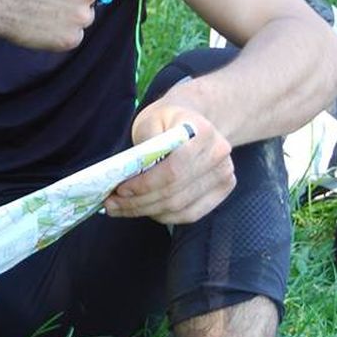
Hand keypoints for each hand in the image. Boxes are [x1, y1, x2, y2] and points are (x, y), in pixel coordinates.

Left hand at [104, 103, 235, 224]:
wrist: (195, 121)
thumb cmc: (168, 120)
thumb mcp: (151, 120)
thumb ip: (145, 144)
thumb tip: (133, 174)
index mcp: (203, 133)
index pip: (173, 170)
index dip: (145, 185)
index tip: (120, 190)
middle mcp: (220, 156)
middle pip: (175, 193)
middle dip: (139, 202)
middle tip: (111, 204)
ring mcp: (225, 175)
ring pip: (180, 207)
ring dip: (147, 212)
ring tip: (121, 208)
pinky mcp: (223, 191)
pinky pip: (190, 214)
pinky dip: (163, 216)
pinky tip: (144, 210)